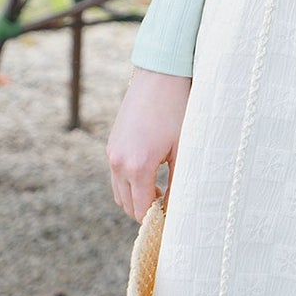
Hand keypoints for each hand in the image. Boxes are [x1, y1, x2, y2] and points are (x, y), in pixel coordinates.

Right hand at [106, 66, 191, 221]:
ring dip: (136, 196)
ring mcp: (112, 152)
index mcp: (138, 167)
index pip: (141, 210)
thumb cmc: (177, 109)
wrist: (160, 75)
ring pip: (119, 190)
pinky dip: (129, 181)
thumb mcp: (183, 149)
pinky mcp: (112, 143)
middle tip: (168, 207)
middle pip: (127, 204)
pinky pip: (117, 173)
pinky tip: (152, 171)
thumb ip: (178, 184)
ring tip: (161, 189)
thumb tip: (174, 210)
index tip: (172, 220)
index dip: (156, 219)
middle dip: (145, 211)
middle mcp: (119, 162)